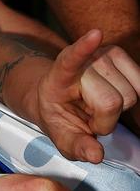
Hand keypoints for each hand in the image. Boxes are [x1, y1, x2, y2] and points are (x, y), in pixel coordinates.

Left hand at [35, 29, 139, 162]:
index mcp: (59, 76)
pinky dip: (131, 99)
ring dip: (117, 111)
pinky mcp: (122, 55)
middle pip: (112, 102)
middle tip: (87, 117)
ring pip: (131, 96)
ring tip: (96, 106)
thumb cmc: (59, 114)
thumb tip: (96, 155)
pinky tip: (112, 96)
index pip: (70, 60)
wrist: (59, 94)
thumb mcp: (59, 134)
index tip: (96, 34)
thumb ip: (75, 146)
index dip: (83, 48)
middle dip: (104, 121)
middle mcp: (84, 60)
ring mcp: (104, 54)